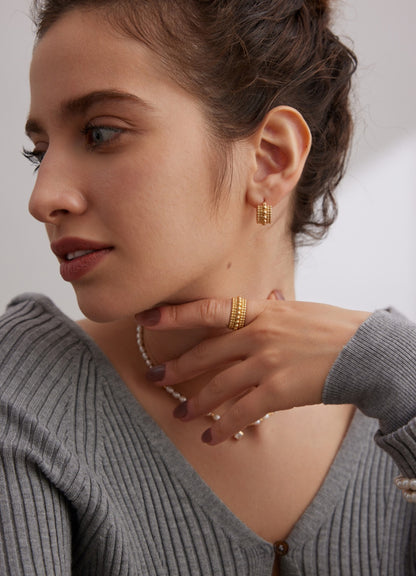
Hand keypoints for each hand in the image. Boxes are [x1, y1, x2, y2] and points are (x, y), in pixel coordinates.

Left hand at [135, 295, 369, 444]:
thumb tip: (263, 301)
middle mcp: (258, 335)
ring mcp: (266, 364)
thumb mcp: (298, 309)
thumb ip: (273, 310)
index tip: (147, 318)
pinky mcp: (278, 391)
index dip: (175, 315)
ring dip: (196, 404)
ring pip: (218, 386)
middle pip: (206, 354)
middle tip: (155, 378)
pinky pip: (242, 413)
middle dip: (177, 369)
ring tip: (180, 414)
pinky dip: (224, 427)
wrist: (364, 349)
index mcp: (261, 312)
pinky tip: (212, 436)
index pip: (208, 310)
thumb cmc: (333, 326)